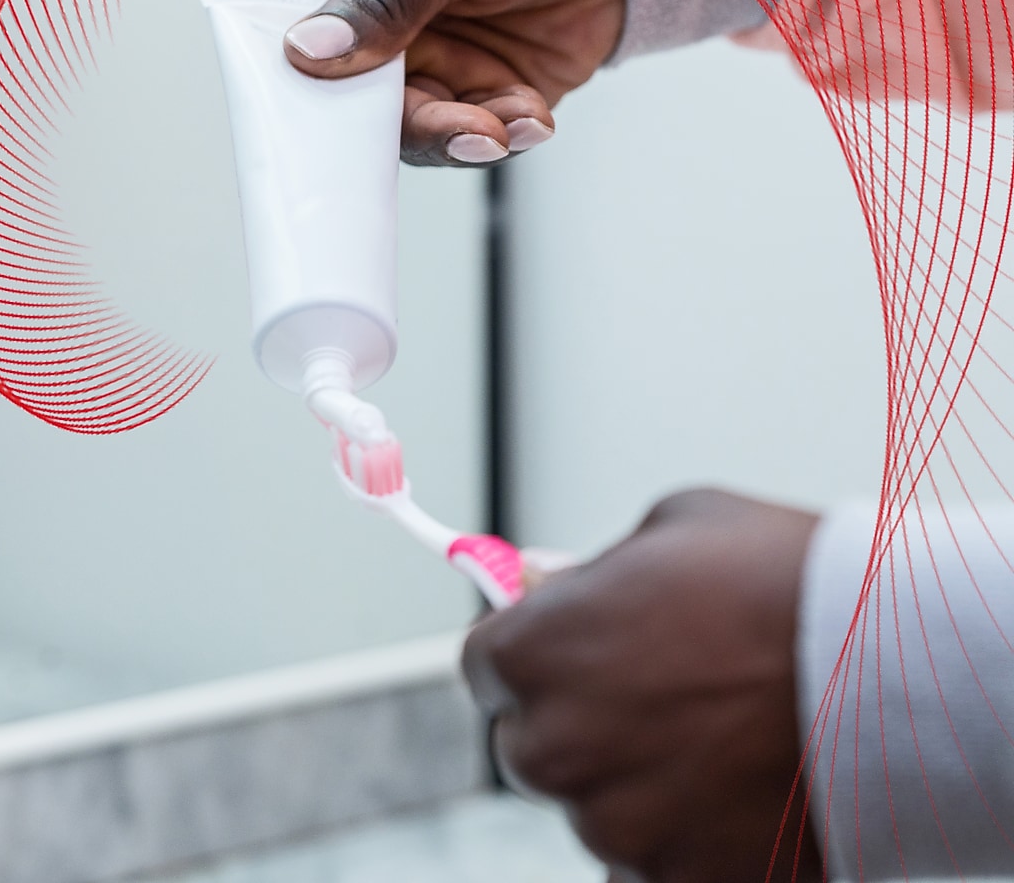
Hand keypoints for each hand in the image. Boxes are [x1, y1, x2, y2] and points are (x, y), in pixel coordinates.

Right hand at [279, 0, 622, 166]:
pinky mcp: (485, 88)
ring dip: (465, 138)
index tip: (337, 123)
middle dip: (409, 126)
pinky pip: (479, 135)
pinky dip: (506, 136)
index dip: (308, 88)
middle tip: (460, 130)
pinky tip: (532, 117)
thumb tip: (312, 50)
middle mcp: (381, 23)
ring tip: (508, 123)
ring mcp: (433, 60)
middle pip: (359, 105)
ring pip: (419, 132)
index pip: (298, 40)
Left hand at [463, 488, 823, 882]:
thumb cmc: (782, 582)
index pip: (484, 668)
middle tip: (651, 695)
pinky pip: (653, 862)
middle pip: (529, 747)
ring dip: (631, 782)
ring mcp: (614, 828)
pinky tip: (731, 788)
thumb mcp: (671, 530)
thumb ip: (586, 570)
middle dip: (572, 721)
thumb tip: (535, 581)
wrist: (893, 669)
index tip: (564, 654)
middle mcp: (554, 748)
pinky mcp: (679, 880)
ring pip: (594, 810)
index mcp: (532, 654)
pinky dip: (681, 834)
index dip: (529, 655)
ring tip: (711, 738)